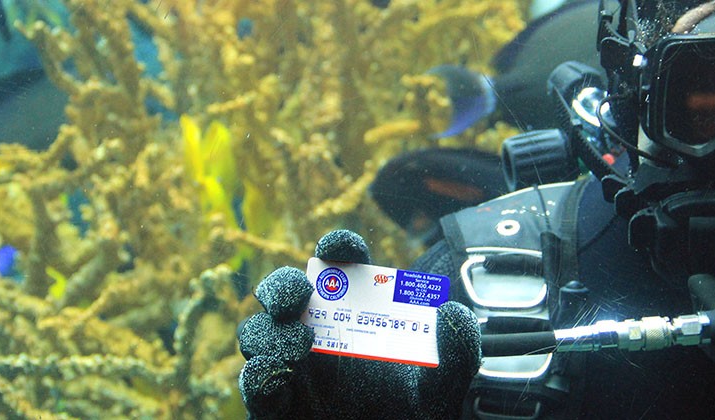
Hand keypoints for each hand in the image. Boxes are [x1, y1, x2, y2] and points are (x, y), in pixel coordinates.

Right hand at [237, 230, 480, 418]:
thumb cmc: (416, 416)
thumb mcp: (445, 387)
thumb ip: (457, 352)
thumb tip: (450, 312)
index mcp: (359, 316)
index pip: (344, 268)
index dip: (338, 249)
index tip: (338, 249)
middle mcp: (319, 335)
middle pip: (288, 294)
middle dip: (285, 285)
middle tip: (300, 294)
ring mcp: (294, 370)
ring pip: (260, 334)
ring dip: (270, 331)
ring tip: (299, 344)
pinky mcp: (277, 405)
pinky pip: (256, 384)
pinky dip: (258, 374)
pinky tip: (276, 375)